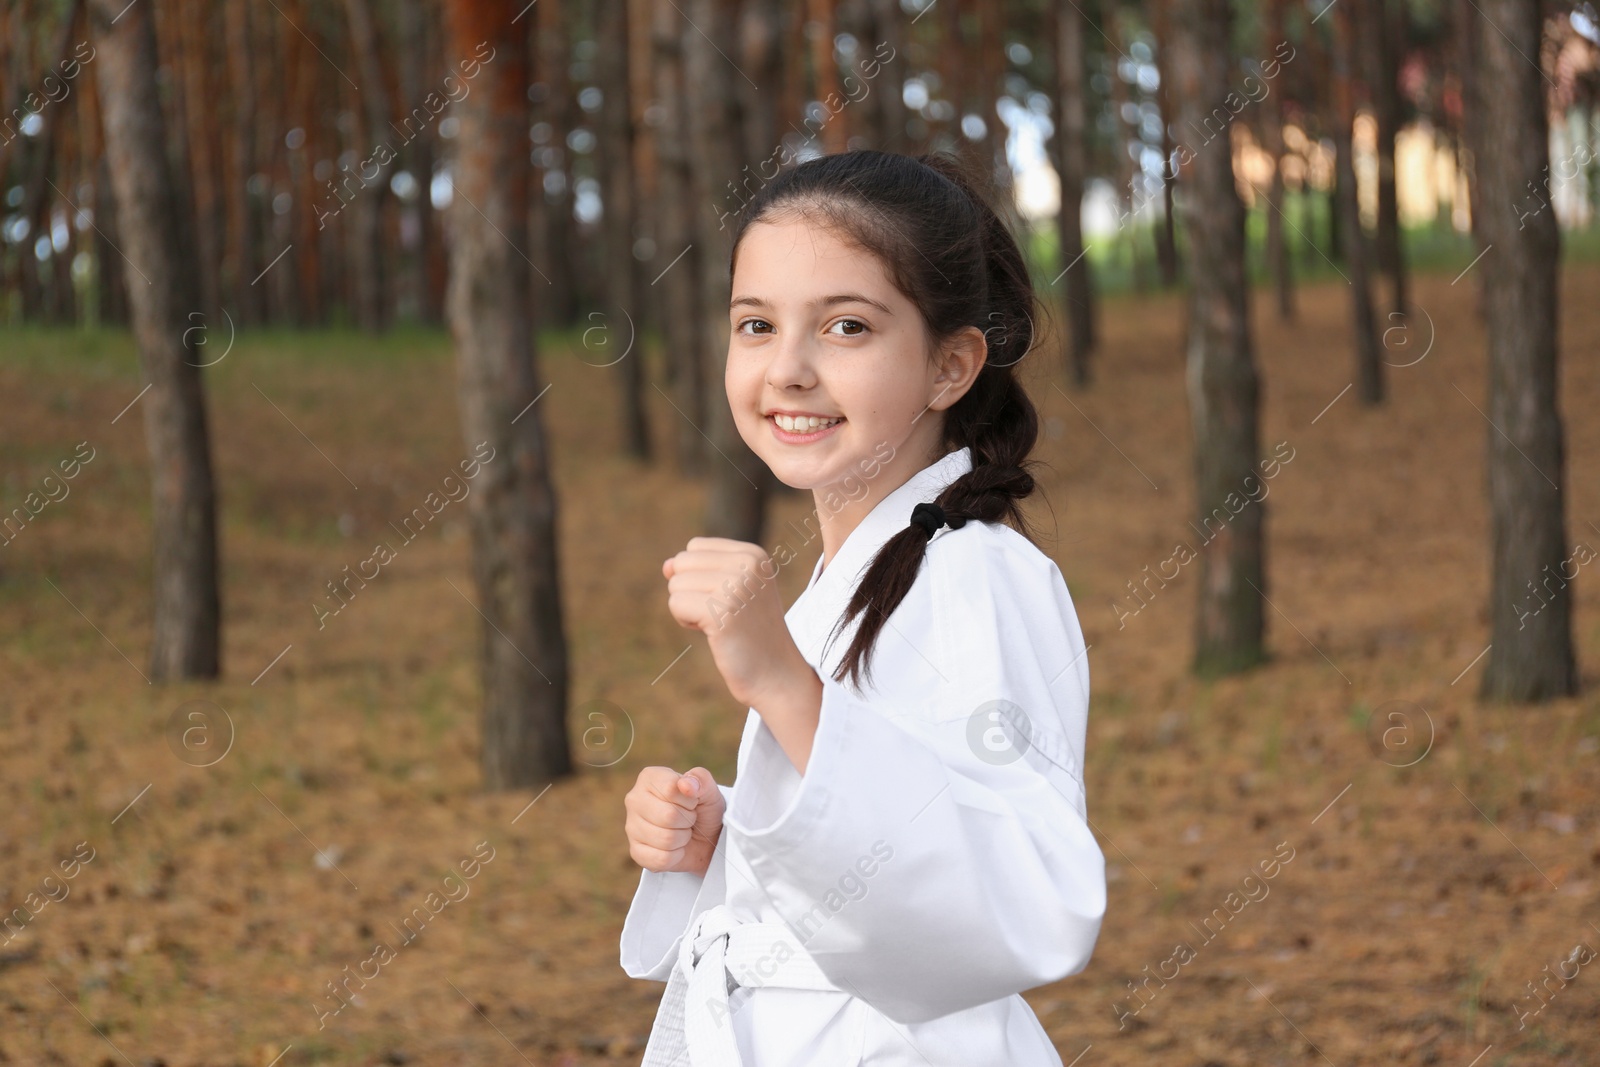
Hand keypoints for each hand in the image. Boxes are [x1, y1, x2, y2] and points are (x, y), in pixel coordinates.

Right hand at [624, 766, 724, 875]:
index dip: (689, 800)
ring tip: (682, 831)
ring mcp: (631, 826)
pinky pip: (661, 859)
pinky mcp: (635, 851)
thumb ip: (701, 780)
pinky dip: (676, 856)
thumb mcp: (709, 790)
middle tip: (688, 819)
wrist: (706, 839)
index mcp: (649, 777)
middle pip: (668, 816)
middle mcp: (634, 799)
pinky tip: (675, 848)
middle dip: (687, 820)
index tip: (692, 802)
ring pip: (665, 839)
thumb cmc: (704, 809)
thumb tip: (685, 785)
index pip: (670, 789)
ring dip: (683, 838)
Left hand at [663, 537, 811, 709]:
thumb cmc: (750, 634)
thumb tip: (666, 565)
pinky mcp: (721, 611)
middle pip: (682, 562)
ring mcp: (736, 586)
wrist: (776, 674)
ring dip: (689, 609)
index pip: (695, 547)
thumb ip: (699, 570)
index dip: (700, 576)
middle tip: (722, 614)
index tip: (728, 599)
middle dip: (690, 591)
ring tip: (720, 624)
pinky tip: (713, 633)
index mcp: (753, 554)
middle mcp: (747, 564)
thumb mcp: (731, 591)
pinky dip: (686, 622)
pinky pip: (676, 603)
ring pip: (676, 584)